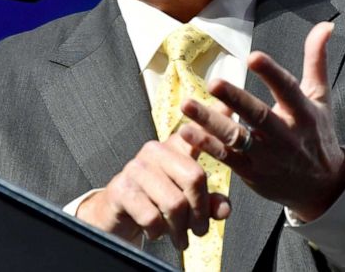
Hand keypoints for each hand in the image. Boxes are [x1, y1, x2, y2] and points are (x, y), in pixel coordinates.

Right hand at [76, 132, 231, 249]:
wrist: (115, 215)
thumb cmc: (155, 203)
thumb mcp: (186, 202)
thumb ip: (208, 203)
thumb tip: (224, 209)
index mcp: (174, 149)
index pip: (197, 132)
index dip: (212, 118)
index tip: (229, 106)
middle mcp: (155, 151)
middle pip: (194, 177)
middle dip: (200, 212)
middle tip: (200, 231)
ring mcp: (136, 168)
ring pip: (174, 203)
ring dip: (180, 229)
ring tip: (180, 239)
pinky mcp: (121, 189)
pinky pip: (152, 216)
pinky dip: (157, 231)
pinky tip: (154, 231)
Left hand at [178, 21, 344, 221]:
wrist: (322, 186)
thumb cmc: (318, 133)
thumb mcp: (321, 97)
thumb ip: (316, 59)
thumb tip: (325, 25)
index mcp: (303, 113)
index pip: (288, 90)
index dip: (271, 73)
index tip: (252, 56)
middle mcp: (285, 135)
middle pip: (258, 116)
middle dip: (235, 99)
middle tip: (214, 82)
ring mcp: (267, 156)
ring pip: (236, 138)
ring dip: (210, 123)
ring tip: (187, 105)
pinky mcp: (251, 173)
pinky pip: (226, 158)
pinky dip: (205, 146)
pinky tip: (185, 131)